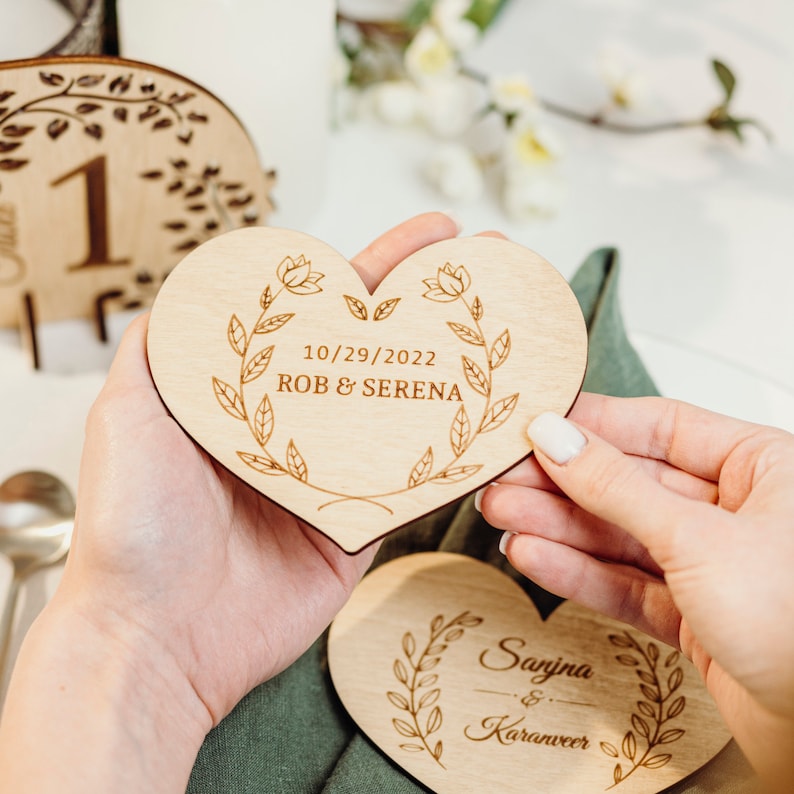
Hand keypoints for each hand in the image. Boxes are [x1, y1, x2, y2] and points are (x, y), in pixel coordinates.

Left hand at [0, 212, 460, 791]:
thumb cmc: (134, 526)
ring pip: (401, 408)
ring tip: (506, 322)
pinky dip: (456, 454)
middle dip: (428, 299)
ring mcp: (332, 475)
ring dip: (453, 365)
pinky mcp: (358, 526)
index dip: (370, 268)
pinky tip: (496, 416)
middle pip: (371, 348)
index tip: (423, 236)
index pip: (318, 311)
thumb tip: (187, 288)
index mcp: (248, 391)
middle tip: (482, 256)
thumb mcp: (127, 414)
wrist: (157, 639)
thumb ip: (160, 350)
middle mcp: (295, 425)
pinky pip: (414, 484)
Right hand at [479, 392, 793, 789]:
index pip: (661, 427)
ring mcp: (712, 565)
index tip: (536, 424)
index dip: (594, 425)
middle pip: (630, 483)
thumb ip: (618, 488)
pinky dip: (578, 574)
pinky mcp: (694, 616)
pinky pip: (626, 583)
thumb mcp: (698, 537)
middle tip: (504, 477)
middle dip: (561, 484)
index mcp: (763, 467)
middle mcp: (737, 511)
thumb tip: (558, 441)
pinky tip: (534, 556)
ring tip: (503, 515)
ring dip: (558, 528)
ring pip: (620, 536)